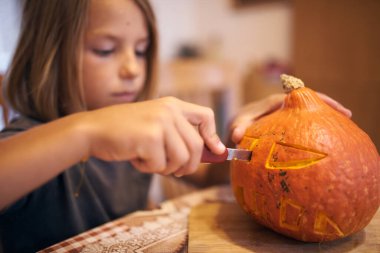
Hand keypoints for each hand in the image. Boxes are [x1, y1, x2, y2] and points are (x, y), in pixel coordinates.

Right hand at [83, 97, 224, 176]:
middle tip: (176, 171)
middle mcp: (169, 110)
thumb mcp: (156, 125)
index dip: (212, 136)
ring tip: (148, 161)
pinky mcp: (150, 137)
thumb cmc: (124, 132)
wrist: (93, 129)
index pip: (206, 116)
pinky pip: (160, 165)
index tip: (214, 152)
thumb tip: (214, 152)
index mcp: (172, 105)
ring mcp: (160, 122)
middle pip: (196, 146)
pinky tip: (135, 158)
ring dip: (166, 168)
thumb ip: (179, 135)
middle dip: (189, 165)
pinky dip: (148, 168)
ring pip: (181, 158)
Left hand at [230, 93, 351, 143]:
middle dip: (328, 106)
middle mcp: (284, 104)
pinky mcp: (289, 121)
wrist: (238, 124)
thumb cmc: (239, 123)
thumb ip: (238, 129)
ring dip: (325, 115)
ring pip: (310, 111)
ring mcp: (287, 112)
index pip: (301, 96)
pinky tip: (328, 136)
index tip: (334, 107)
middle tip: (348, 115)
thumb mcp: (238, 126)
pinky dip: (317, 124)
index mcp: (275, 101)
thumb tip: (237, 136)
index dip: (319, 100)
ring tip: (344, 126)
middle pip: (311, 101)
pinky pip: (305, 120)